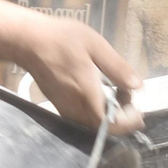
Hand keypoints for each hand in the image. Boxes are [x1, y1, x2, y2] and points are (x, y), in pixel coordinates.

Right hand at [18, 18, 142, 134]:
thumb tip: (138, 86)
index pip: (112, 124)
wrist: (28, 41)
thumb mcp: (96, 46)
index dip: (129, 122)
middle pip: (103, 128)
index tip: (139, 108)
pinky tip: (101, 92)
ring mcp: (65, 109)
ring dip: (110, 115)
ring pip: (93, 124)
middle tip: (130, 97)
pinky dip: (97, 111)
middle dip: (122, 118)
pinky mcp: (59, 106)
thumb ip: (117, 68)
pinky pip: (83, 118)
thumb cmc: (63, 40)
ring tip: (118, 92)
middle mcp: (75, 109)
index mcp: (87, 96)